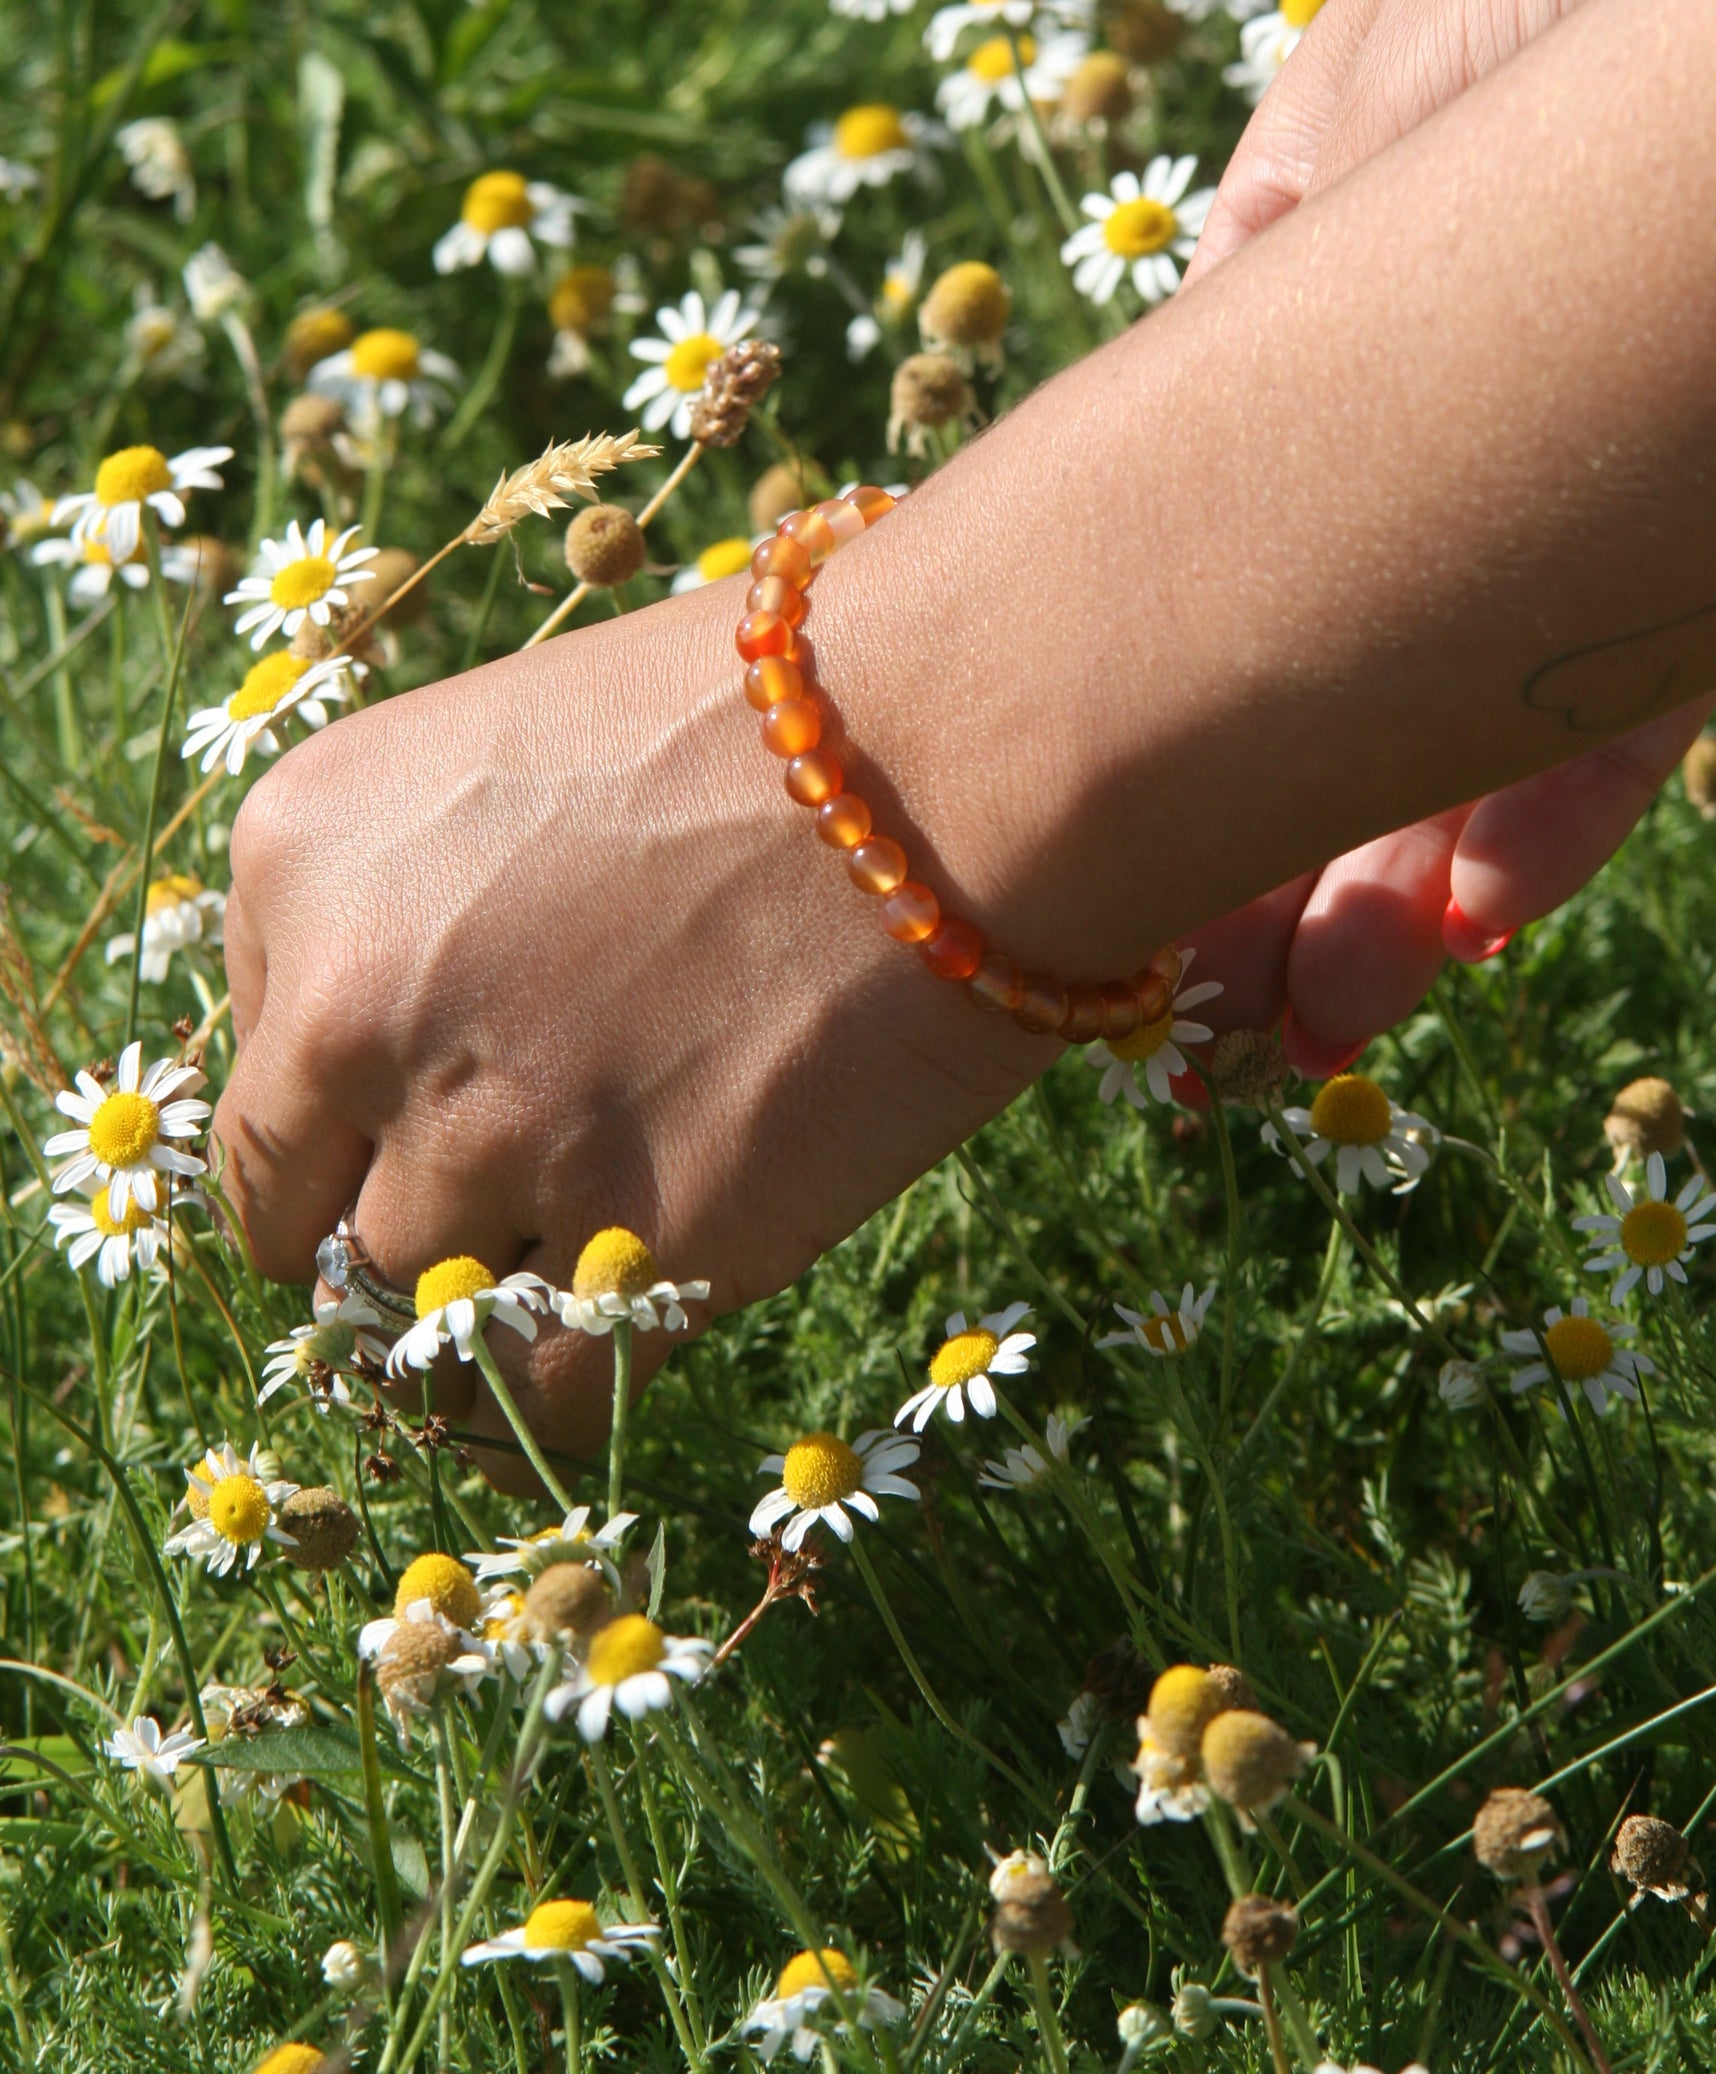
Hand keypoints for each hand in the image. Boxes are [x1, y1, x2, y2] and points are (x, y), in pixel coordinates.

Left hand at [217, 581, 1050, 1487]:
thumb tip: (393, 1075)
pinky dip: (566, 1394)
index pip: (256, 1110)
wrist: (954, 748)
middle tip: (506, 1231)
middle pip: (318, 1239)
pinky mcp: (640, 1241)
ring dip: (492, 1318)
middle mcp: (353, 1012)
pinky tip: (620, 1337)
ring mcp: (494, 1138)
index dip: (346, 1153)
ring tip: (591, 1267)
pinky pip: (544, 1396)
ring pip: (421, 1326)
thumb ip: (406, 914)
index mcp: (300, 864)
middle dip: (398, 1252)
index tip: (428, 1155)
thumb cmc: (761, 722)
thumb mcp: (508, 762)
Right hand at [1178, 0, 1715, 1068]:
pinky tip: (1481, 911)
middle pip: (1352, 709)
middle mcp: (1468, 474)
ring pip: (1482, 742)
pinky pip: (1632, 699)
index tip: (1116, 892)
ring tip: (1330, 1022)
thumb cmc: (1564, 2)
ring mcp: (1601, 518)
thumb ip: (1271, 266)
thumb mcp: (1372, 101)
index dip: (1182, 756)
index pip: (1241, 599)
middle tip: (1220, 1024)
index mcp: (1353, 375)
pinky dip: (1554, 808)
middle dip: (1281, 873)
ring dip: (1396, 895)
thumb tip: (1180, 391)